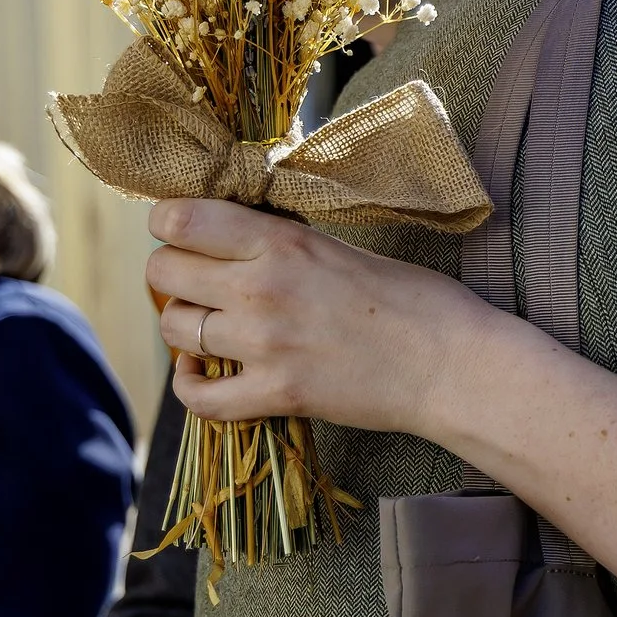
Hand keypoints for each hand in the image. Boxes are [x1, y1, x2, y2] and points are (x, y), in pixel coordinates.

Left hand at [146, 199, 499, 430]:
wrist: (452, 365)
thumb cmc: (414, 300)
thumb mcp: (340, 247)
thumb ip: (281, 244)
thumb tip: (231, 239)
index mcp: (282, 240)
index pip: (179, 218)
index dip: (169, 224)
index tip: (183, 232)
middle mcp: (262, 288)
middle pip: (163, 272)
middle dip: (171, 274)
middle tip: (197, 282)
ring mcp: (266, 345)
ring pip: (175, 329)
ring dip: (185, 327)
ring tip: (210, 327)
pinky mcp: (278, 394)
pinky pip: (198, 398)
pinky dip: (191, 388)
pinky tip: (203, 375)